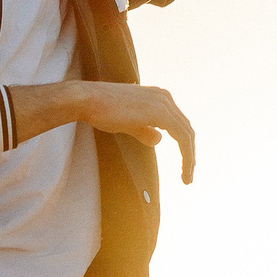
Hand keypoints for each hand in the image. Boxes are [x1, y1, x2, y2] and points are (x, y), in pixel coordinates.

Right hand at [74, 81, 197, 183]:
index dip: (185, 145)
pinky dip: (186, 155)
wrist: (87, 100)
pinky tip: (183, 170)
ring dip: (189, 158)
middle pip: (186, 129)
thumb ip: (145, 129)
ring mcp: (163, 103)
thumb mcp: (128, 123)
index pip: (179, 124)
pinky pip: (181, 136)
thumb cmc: (102, 110)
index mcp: (159, 97)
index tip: (184, 165)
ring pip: (187, 134)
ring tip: (187, 178)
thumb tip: (158, 139)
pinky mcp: (159, 112)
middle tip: (188, 177)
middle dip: (190, 154)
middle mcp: (164, 97)